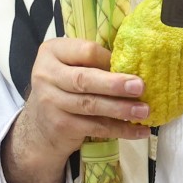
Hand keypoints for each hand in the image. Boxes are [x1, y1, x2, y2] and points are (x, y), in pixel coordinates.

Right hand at [2, 36, 150, 182]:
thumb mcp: (71, 66)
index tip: (132, 65)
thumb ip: (93, 62)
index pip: (85, 51)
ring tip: (144, 111)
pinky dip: (120, 130)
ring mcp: (51, 102)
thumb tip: (135, 66)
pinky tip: (139, 131)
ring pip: (90, 105)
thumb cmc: (65, 86)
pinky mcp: (61, 126)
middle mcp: (46, 75)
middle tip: (140, 87)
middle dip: (114, 84)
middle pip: (84, 79)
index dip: (109, 59)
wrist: (39, 126)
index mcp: (52, 52)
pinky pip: (95, 127)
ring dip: (120, 109)